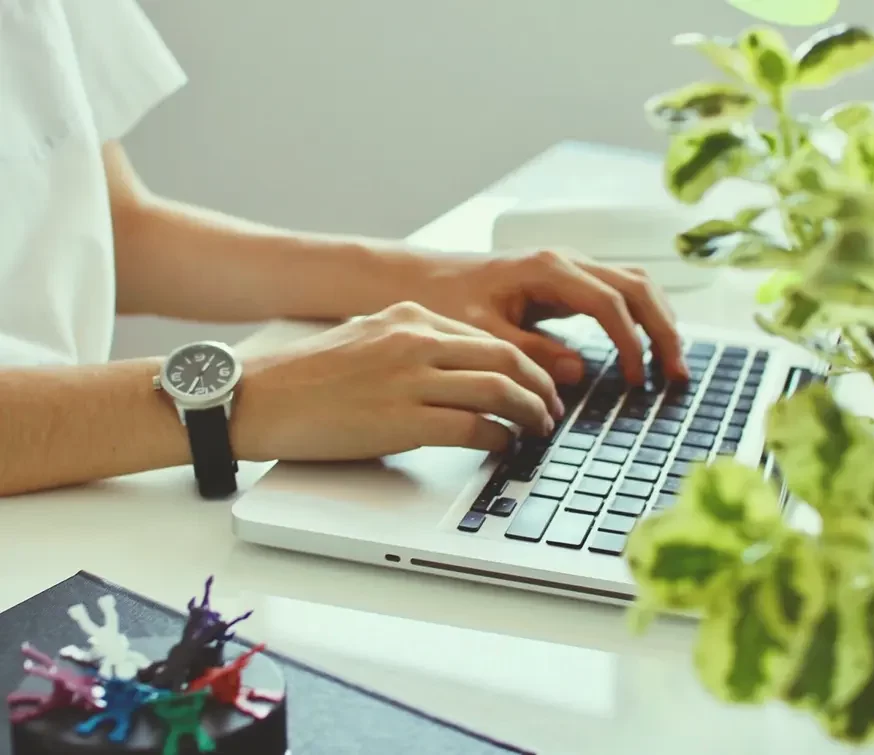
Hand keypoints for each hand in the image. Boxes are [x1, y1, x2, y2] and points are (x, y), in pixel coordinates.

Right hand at [232, 302, 562, 461]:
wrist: (257, 397)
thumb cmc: (305, 377)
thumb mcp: (367, 339)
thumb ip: (412, 346)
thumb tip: (455, 372)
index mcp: (410, 317)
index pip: (489, 338)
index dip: (524, 363)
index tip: (537, 382)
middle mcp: (417, 340)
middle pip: (506, 358)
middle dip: (539, 386)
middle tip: (552, 408)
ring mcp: (412, 378)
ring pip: (499, 389)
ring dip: (529, 412)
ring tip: (538, 429)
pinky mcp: (403, 419)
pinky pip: (473, 426)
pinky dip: (499, 438)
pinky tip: (504, 446)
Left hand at [404, 249, 688, 384]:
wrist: (422, 280)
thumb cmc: (444, 301)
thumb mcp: (481, 333)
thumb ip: (529, 353)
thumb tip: (576, 372)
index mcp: (547, 269)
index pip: (609, 303)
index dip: (630, 343)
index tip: (637, 380)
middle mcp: (565, 261)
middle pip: (637, 287)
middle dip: (662, 330)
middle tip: (677, 375)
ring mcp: (570, 269)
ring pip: (634, 285)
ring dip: (658, 322)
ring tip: (672, 365)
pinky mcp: (567, 283)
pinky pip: (618, 294)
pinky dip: (640, 319)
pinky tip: (646, 349)